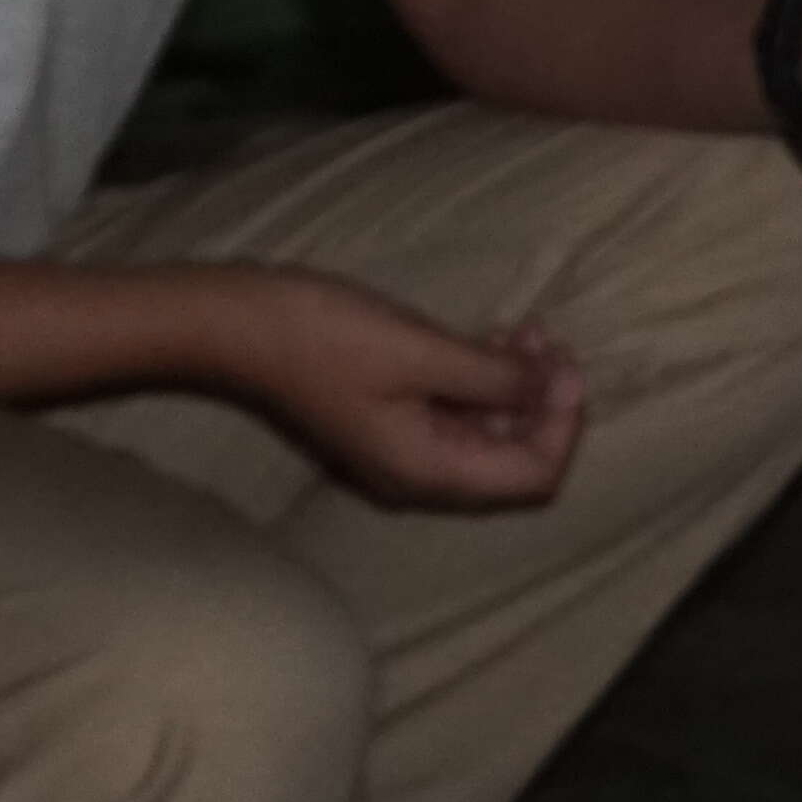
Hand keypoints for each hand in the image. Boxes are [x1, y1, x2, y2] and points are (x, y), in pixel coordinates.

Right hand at [216, 272, 585, 507]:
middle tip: (550, 339)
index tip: (566, 364)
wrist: (235, 326)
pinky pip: (455, 413)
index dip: (563, 424)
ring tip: (526, 328)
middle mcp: (421, 476)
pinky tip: (492, 336)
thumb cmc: (325, 336)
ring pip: (487, 432)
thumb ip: (495, 377)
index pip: (534, 476)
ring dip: (516, 384)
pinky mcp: (388, 419)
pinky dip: (482, 379)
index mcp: (431, 473)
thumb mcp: (423, 352)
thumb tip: (554, 388)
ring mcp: (402, 449)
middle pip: (515, 459)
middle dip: (545, 401)